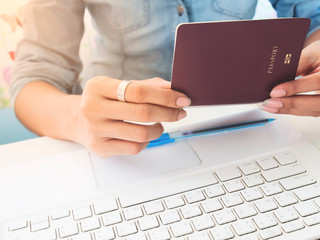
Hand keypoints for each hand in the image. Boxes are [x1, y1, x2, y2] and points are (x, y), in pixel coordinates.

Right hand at [72, 77, 190, 156]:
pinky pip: (134, 148)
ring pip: (140, 133)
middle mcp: (93, 108)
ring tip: (161, 123)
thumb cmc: (102, 101)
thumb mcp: (117, 87)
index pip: (138, 91)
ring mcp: (96, 130)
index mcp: (99, 87)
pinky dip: (147, 141)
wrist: (74, 119)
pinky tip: (146, 134)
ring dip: (159, 129)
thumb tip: (171, 88)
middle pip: (142, 112)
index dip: (165, 96)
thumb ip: (144, 86)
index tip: (182, 99)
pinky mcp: (100, 148)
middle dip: (168, 113)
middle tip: (180, 112)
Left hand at [260, 39, 319, 115]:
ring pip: (318, 111)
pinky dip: (297, 111)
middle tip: (271, 103)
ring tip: (272, 106)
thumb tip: (275, 81)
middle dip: (293, 104)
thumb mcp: (311, 52)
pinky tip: (282, 108)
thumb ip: (297, 65)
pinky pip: (316, 112)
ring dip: (292, 110)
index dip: (296, 88)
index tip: (275, 91)